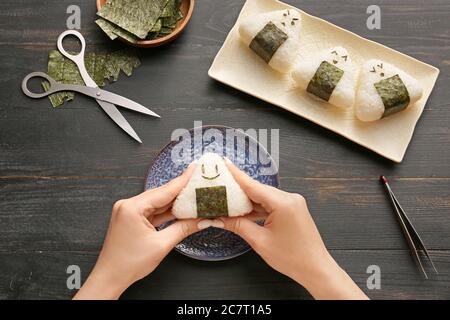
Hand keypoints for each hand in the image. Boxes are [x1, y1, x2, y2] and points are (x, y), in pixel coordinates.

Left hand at [74, 163, 204, 299]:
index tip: (194, 169)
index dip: (182, 180)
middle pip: (161, 194)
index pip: (164, 190)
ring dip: (174, 202)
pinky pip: (151, 211)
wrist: (110, 277)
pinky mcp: (130, 218)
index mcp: (132, 208)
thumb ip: (183, 228)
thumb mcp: (161, 245)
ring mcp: (128, 211)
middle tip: (198, 183)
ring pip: (157, 202)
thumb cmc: (128, 264)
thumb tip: (201, 220)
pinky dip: (165, 211)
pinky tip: (179, 210)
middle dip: (181, 191)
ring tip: (193, 196)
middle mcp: (127, 205)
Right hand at [219, 160, 367, 299]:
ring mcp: (292, 203)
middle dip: (237, 189)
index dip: (235, 174)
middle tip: (219, 184)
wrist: (316, 268)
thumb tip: (219, 219)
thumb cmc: (293, 258)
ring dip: (247, 200)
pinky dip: (257, 206)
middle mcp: (290, 198)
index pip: (252, 185)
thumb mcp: (260, 241)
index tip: (223, 163)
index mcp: (283, 203)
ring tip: (227, 199)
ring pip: (263, 196)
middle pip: (257, 189)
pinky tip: (244, 210)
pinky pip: (270, 203)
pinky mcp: (292, 209)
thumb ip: (238, 226)